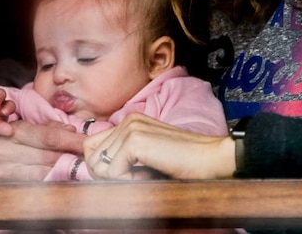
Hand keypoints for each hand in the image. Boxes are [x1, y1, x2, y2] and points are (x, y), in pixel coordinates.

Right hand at [0, 121, 84, 181]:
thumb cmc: (6, 141)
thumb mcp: (25, 129)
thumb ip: (49, 129)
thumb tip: (73, 132)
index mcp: (15, 131)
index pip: (49, 137)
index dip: (72, 142)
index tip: (89, 144)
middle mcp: (7, 152)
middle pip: (48, 157)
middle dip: (71, 158)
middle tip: (89, 158)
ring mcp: (3, 172)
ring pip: (42, 174)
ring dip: (62, 172)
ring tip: (77, 169)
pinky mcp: (3, 187)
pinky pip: (33, 186)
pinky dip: (49, 182)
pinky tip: (59, 179)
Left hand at [82, 113, 235, 179]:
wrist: (210, 158)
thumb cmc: (183, 163)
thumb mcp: (147, 156)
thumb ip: (123, 156)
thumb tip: (97, 170)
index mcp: (130, 121)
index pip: (91, 144)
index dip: (99, 165)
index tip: (122, 175)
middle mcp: (127, 120)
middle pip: (90, 155)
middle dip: (107, 174)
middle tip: (134, 176)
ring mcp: (131, 128)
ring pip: (99, 166)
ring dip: (119, 178)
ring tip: (144, 174)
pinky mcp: (135, 141)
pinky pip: (112, 172)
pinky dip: (126, 181)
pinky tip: (146, 175)